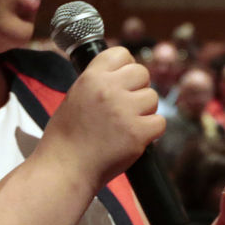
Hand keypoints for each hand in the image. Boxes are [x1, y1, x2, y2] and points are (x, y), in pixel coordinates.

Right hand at [44, 47, 163, 189]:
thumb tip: (123, 75)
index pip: (122, 54)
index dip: (125, 67)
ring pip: (153, 98)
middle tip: (126, 107)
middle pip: (142, 73)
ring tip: (125, 126)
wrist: (64, 169)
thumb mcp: (75, 97)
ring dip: (144, 111)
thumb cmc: (67, 138)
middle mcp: (109, 89)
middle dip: (138, 89)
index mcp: (91, 78)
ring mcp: (125, 111)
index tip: (123, 81)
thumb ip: (98, 84)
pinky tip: (134, 138)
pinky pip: (159, 122)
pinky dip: (151, 132)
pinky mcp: (138, 132)